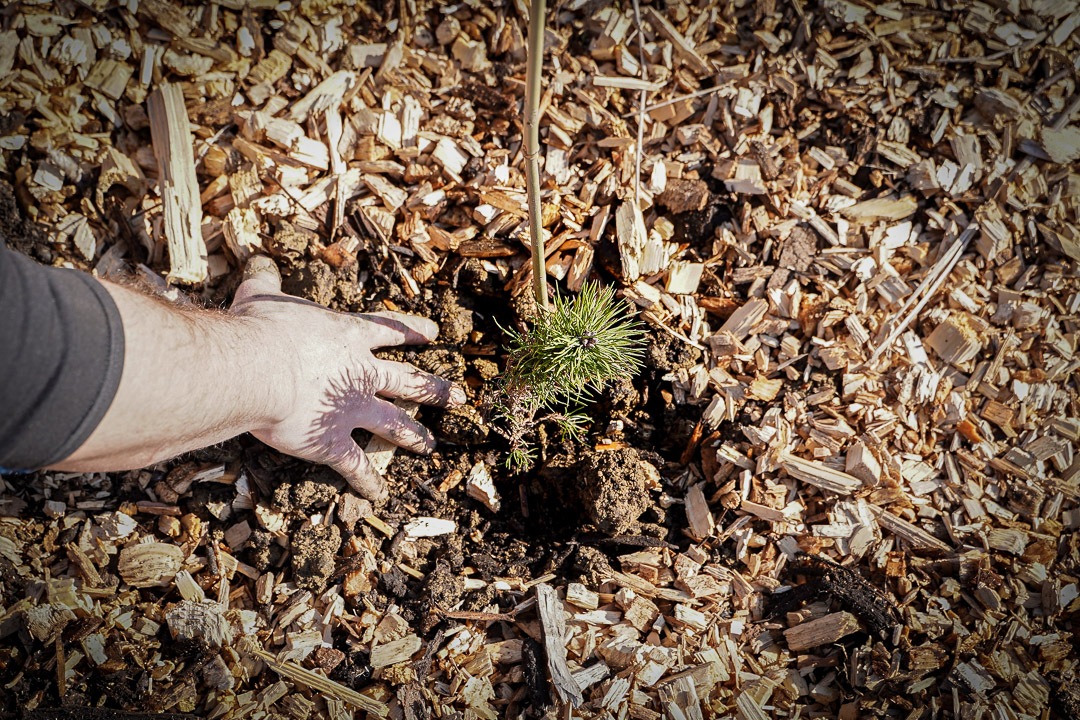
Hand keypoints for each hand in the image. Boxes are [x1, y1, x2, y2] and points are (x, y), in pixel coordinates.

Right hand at [230, 255, 463, 502]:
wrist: (258, 369)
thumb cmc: (261, 329)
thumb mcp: (263, 296)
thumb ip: (266, 281)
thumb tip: (259, 263)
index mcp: (348, 336)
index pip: (389, 330)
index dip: (413, 332)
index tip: (435, 335)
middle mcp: (361, 373)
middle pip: (408, 382)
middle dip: (434, 390)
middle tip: (459, 397)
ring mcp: (353, 410)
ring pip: (394, 424)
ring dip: (415, 436)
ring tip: (432, 446)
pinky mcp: (334, 443)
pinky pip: (355, 465)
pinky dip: (367, 481)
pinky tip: (379, 493)